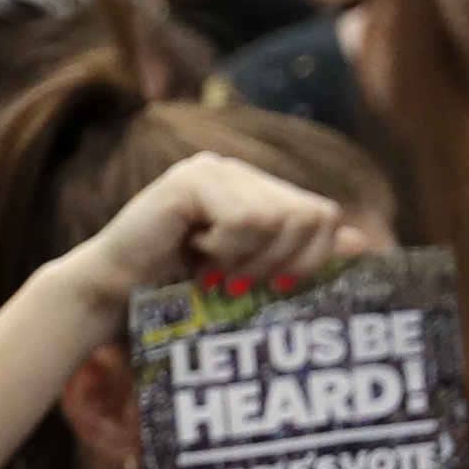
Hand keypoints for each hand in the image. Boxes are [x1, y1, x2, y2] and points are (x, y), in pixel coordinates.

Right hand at [57, 149, 365, 321]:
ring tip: (212, 269)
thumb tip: (359, 241)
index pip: (321, 214)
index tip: (269, 286)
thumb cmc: (172, 295)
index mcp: (255, 191)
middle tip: (238, 281)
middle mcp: (237, 172)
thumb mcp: (247, 277)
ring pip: (278, 219)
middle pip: (309, 214)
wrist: (108, 297)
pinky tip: (193, 252)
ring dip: (247, 260)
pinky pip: (244, 218)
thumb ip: (298, 255)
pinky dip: (224, 250)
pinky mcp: (190, 180)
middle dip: (281, 262)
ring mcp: (213, 170)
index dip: (309, 259)